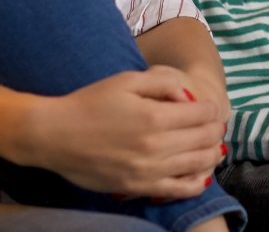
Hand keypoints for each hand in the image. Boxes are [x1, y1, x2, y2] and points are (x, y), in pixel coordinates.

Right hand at [15, 65, 225, 198]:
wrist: (53, 135)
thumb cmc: (89, 103)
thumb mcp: (127, 80)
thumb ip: (163, 82)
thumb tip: (188, 98)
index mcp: (156, 117)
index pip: (204, 114)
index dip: (211, 108)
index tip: (208, 107)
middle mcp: (156, 146)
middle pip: (205, 139)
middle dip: (215, 130)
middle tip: (214, 126)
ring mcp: (148, 170)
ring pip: (198, 165)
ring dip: (211, 154)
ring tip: (213, 148)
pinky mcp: (138, 187)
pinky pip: (178, 190)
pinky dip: (195, 183)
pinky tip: (200, 176)